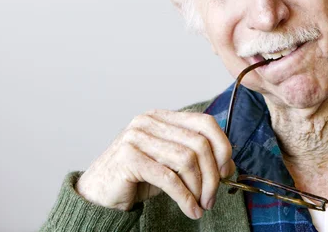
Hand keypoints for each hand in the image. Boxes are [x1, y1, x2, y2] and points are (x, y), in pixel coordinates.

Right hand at [75, 109, 235, 218]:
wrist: (98, 194)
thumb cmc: (137, 178)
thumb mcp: (171, 164)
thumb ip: (196, 158)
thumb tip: (229, 165)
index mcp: (162, 117)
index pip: (204, 121)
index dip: (222, 145)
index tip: (226, 171)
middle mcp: (149, 121)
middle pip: (199, 143)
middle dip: (212, 175)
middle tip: (211, 198)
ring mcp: (137, 137)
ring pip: (187, 160)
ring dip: (199, 188)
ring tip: (200, 205)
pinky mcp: (129, 158)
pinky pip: (169, 178)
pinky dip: (184, 197)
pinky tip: (190, 210)